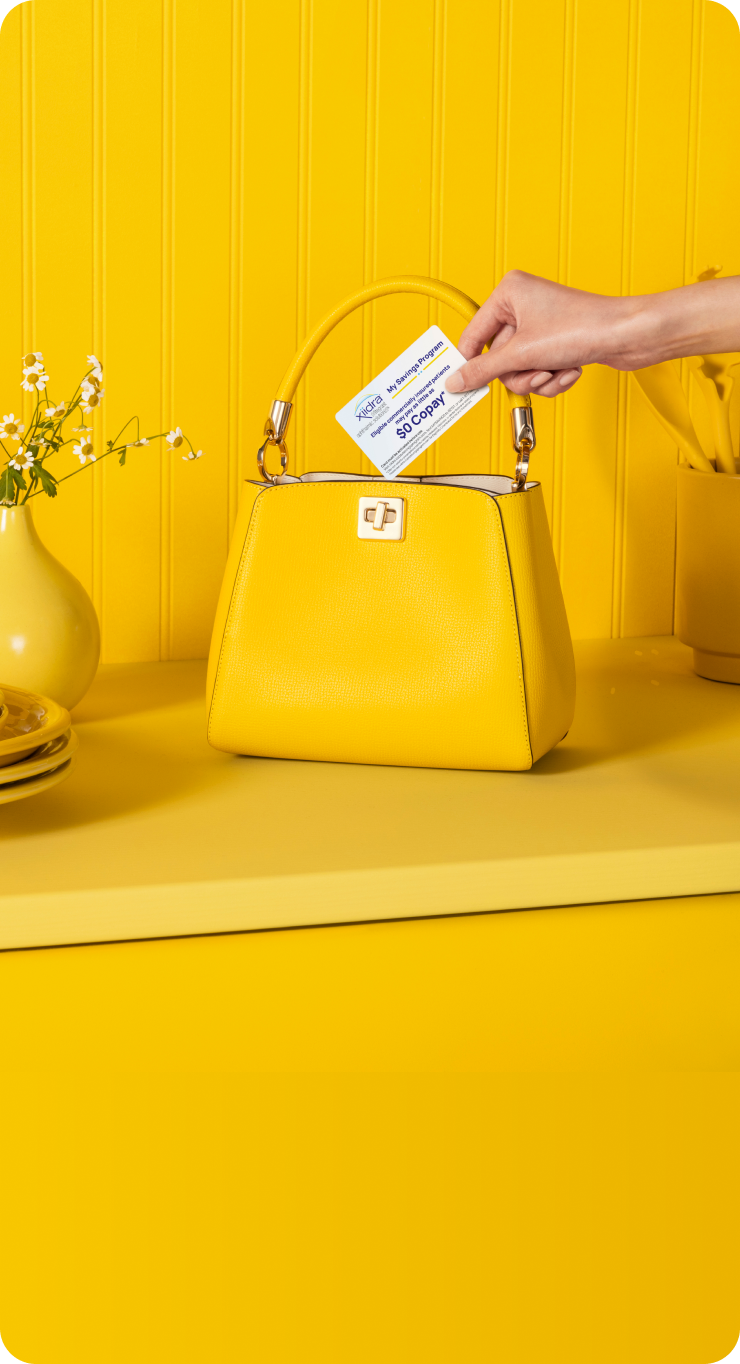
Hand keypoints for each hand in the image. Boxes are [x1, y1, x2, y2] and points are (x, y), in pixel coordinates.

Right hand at [447, 269, 637, 396]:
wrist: (627, 336)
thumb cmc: (582, 327)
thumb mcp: (523, 354)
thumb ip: (483, 370)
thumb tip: (455, 381)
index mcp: (509, 292)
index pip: (473, 335)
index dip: (470, 363)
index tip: (462, 385)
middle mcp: (523, 304)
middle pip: (499, 357)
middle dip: (520, 373)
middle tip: (536, 373)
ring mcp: (540, 325)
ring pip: (520, 369)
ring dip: (538, 378)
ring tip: (556, 371)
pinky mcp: (556, 341)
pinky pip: (539, 370)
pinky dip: (553, 377)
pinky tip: (570, 370)